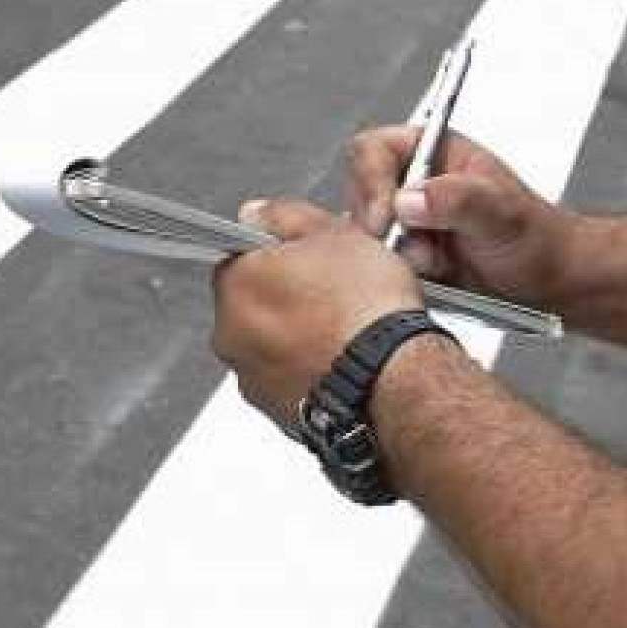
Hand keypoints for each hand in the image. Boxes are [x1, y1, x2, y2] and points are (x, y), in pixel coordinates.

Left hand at [210, 199, 424, 424]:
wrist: (395, 380)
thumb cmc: (367, 310)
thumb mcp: (334, 232)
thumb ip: (284, 216)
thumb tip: (257, 214)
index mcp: (236, 284)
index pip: (241, 256)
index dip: (280, 253)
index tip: (309, 259)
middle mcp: (231, 336)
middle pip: (253, 303)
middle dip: (285, 297)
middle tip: (332, 292)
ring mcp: (252, 379)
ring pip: (269, 345)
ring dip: (295, 336)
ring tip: (344, 329)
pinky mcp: (278, 413)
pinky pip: (288, 380)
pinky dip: (308, 371)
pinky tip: (343, 361)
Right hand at [342, 124, 567, 302]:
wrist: (548, 281)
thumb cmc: (536, 237)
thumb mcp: (502, 212)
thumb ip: (458, 199)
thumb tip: (410, 199)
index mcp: (432, 150)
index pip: (373, 150)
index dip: (371, 182)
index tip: (384, 219)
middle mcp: (412, 181)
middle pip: (359, 192)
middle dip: (382, 226)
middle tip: (419, 249)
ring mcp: (405, 220)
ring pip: (364, 232)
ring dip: (393, 253)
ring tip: (437, 262)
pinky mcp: (404, 254)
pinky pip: (377, 262)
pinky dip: (397, 273)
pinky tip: (433, 275)